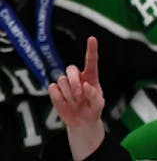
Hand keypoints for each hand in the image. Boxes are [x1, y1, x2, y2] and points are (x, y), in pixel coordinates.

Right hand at [48, 37, 105, 160]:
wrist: (81, 122)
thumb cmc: (92, 110)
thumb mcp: (99, 106)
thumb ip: (95, 96)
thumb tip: (85, 85)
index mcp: (91, 77)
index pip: (91, 61)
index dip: (91, 49)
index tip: (92, 38)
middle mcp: (77, 77)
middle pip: (71, 69)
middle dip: (74, 81)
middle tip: (79, 94)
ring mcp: (65, 83)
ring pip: (62, 80)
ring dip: (69, 94)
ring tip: (76, 102)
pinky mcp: (55, 90)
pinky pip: (53, 89)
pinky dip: (60, 98)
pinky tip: (66, 104)